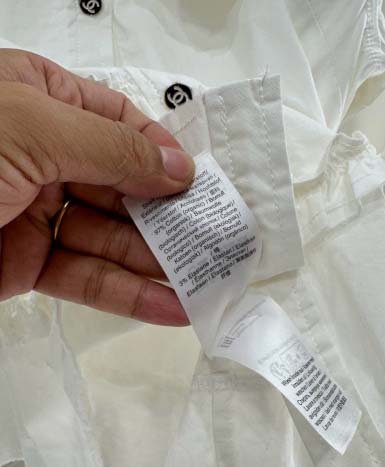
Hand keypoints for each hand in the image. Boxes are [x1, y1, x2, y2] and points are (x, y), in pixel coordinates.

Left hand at [0, 49, 194, 325]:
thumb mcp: (30, 127)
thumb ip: (111, 147)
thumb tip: (176, 167)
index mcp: (37, 100)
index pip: (118, 122)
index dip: (163, 152)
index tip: (200, 183)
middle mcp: (41, 154)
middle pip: (122, 187)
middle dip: (170, 216)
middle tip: (216, 242)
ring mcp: (35, 212)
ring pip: (110, 239)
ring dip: (158, 263)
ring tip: (207, 282)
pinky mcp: (25, 266)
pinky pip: (86, 277)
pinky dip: (128, 294)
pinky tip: (169, 305)